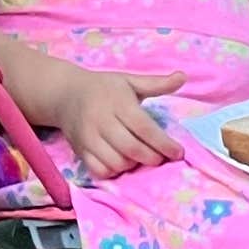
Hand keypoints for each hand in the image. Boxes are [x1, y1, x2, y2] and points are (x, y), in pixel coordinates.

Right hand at [55, 69, 183, 182]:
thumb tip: (183, 77)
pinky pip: (100, 170)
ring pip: (117, 162)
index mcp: (117, 102)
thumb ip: (157, 83)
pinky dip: (114, 171)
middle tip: (161, 157)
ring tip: (141, 157)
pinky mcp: (79, 150)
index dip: (164, 144)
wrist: (65, 93)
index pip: (144, 128)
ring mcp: (88, 137)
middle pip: (132, 149)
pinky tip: (122, 162)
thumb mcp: (130, 81)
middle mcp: (101, 120)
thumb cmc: (104, 88)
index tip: (178, 152)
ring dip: (134, 165)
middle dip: (152, 158)